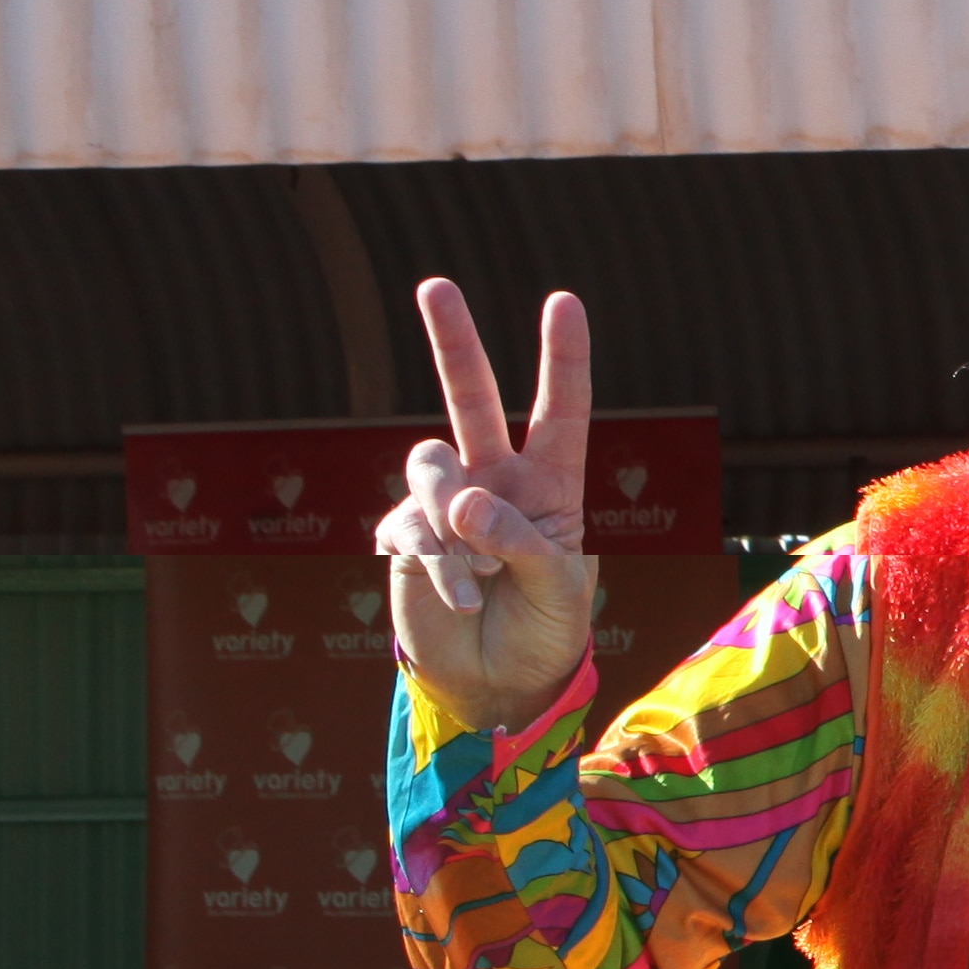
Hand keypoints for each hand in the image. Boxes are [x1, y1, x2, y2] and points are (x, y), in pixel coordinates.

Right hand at [376, 279, 603, 723]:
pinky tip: (456, 593)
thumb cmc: (547, 630)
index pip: (560, 411)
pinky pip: (411, 526)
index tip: (563, 301)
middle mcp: (495, 481)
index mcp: (551, 485)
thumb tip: (463, 503)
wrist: (499, 682)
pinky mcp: (406, 535)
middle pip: (471, 399)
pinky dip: (436, 563)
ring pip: (429, 464)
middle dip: (454, 342)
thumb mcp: (560, 589)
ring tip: (477, 572)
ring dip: (450, 515)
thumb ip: (520, 543)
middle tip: (435, 285)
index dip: (561, 358)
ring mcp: (445, 505)